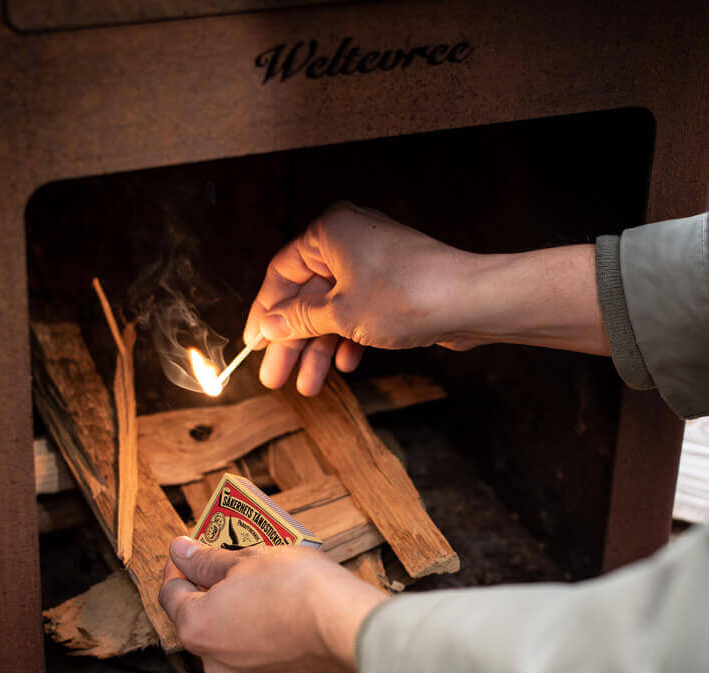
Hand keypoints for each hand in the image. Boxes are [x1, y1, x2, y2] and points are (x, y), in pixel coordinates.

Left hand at [158, 537, 384, 672]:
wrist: (349, 630)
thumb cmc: (297, 589)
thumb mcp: (248, 558)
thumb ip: (207, 559)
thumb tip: (181, 551)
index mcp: (197, 627)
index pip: (170, 593)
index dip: (178, 564)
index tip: (190, 548)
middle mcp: (215, 662)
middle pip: (200, 618)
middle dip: (212, 588)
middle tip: (232, 560)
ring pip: (231, 637)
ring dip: (239, 611)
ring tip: (264, 582)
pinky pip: (260, 653)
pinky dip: (264, 631)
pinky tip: (285, 609)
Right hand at [244, 202, 606, 394]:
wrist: (472, 301)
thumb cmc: (405, 296)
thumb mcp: (339, 313)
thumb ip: (297, 320)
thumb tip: (267, 326)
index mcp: (328, 232)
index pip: (280, 273)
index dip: (264, 312)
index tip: (253, 345)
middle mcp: (348, 240)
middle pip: (305, 296)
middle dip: (291, 341)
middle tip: (274, 377)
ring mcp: (372, 263)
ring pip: (332, 309)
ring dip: (318, 348)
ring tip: (308, 387)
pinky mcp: (393, 285)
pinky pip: (358, 311)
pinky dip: (348, 338)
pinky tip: (345, 365)